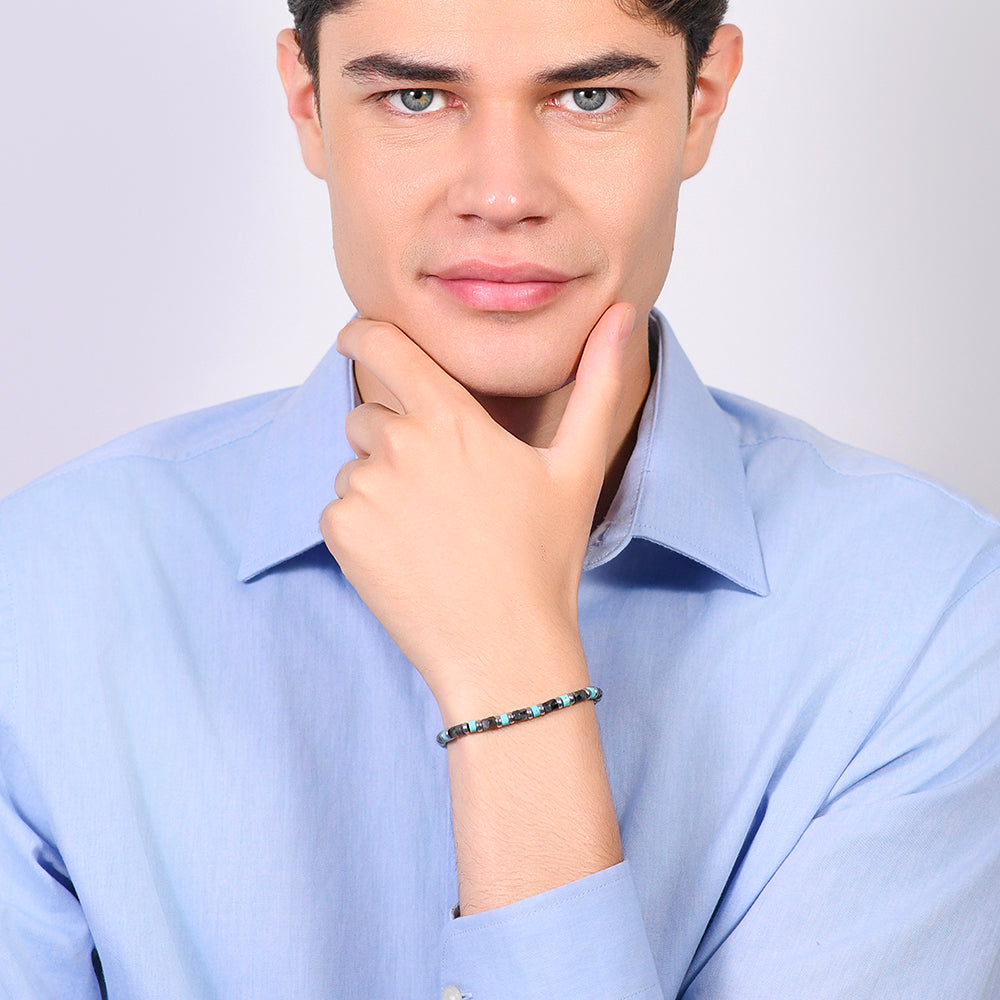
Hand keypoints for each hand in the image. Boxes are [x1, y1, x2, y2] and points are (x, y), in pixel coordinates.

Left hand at [321, 303, 636, 718]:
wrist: (503, 647)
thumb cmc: (543, 557)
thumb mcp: (578, 465)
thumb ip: (598, 381)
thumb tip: (625, 315)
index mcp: (449, 418)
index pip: (383, 346)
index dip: (363, 334)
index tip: (357, 338)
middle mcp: (398, 445)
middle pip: (367, 414)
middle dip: (392, 437)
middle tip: (440, 488)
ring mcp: (364, 490)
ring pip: (354, 468)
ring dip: (380, 487)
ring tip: (432, 531)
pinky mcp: (342, 534)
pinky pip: (339, 511)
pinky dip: (364, 528)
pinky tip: (408, 556)